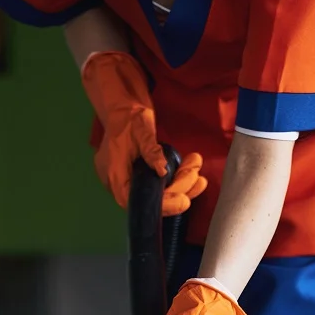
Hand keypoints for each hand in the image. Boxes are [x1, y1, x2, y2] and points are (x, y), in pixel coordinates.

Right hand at [81, 52, 206, 213]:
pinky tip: (192, 175)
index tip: (184, 199)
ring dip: (181, 187)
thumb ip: (151, 149)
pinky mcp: (138, 180)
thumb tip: (162, 170)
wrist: (122, 109)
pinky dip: (176, 183)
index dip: (161, 205)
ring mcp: (128, 183)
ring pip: (157, 196)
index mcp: (114, 174)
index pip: (136, 201)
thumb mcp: (140, 127)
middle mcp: (119, 184)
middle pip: (150, 201)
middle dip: (178, 192)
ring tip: (199, 175)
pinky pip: (158, 189)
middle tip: (198, 177)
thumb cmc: (128, 114)